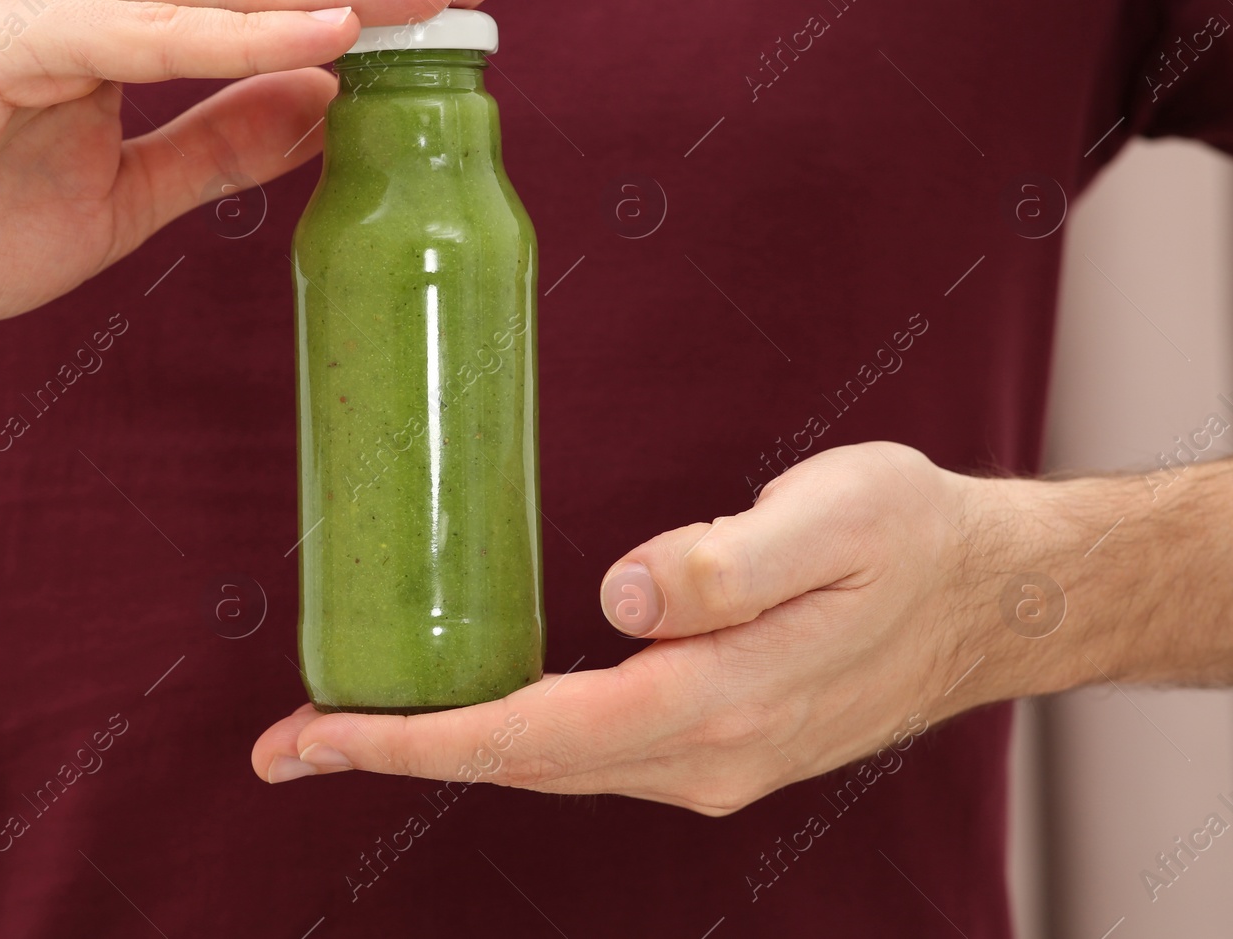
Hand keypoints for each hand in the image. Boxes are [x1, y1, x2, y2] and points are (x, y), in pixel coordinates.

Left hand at [253, 442, 1034, 813]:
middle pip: (520, 768)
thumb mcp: (837, 516)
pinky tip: (472, 711)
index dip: (414, 741)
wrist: (995, 595)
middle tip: (290, 738)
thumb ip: (731, 560)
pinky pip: (588, 753)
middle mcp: (706, 755)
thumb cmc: (916, 537)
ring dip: (446, 750)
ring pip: (549, 767)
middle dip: (400, 754)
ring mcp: (713, 760)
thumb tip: (623, 596)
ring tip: (352, 727)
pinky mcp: (718, 740)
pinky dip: (510, 739)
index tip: (317, 737)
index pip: (531, 739)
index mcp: (718, 703)